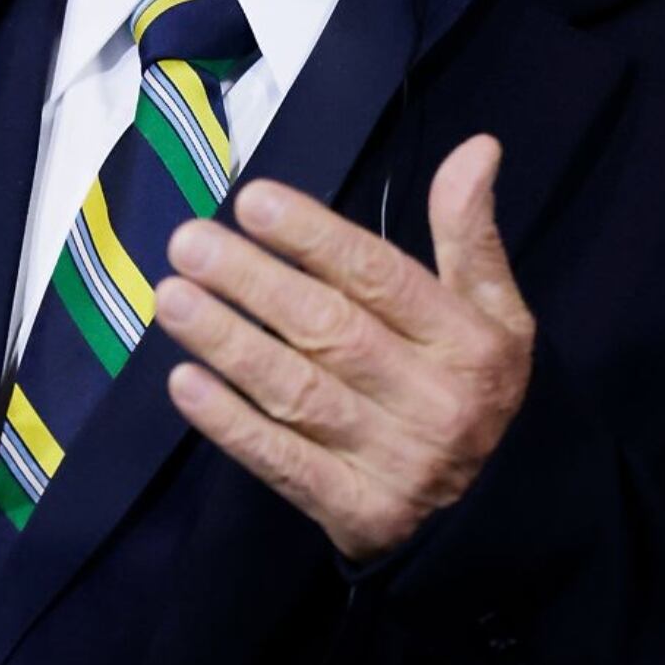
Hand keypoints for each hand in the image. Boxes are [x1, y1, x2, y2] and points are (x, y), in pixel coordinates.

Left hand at [152, 134, 534, 563]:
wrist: (494, 516)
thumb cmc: (473, 387)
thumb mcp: (493, 312)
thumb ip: (470, 234)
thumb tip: (478, 147)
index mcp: (469, 343)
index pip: (382, 279)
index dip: (315, 238)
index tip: (253, 200)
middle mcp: (436, 402)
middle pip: (331, 331)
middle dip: (253, 282)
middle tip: (188, 241)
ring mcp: (396, 462)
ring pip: (298, 393)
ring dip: (228, 342)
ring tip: (170, 295)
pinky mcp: (357, 512)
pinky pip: (284, 462)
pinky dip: (231, 424)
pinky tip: (184, 382)